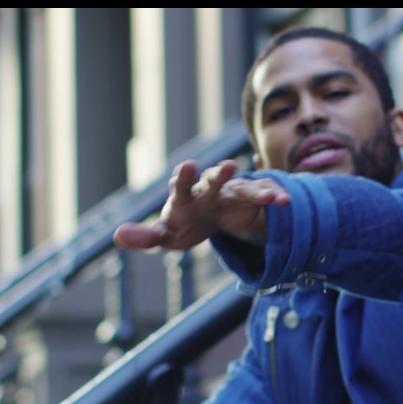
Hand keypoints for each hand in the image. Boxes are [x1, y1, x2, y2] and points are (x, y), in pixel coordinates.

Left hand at [113, 160, 290, 250]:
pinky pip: (263, 197)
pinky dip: (274, 198)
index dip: (185, 178)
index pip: (182, 185)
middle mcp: (209, 189)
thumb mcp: (165, 233)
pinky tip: (285, 202)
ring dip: (258, 191)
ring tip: (274, 198)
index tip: (188, 167)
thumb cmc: (184, 222)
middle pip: (215, 180)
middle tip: (230, 167)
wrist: (210, 216)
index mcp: (186, 196)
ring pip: (245, 189)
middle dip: (222, 174)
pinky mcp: (250, 200)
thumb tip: (118, 236)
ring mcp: (232, 193)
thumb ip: (145, 236)